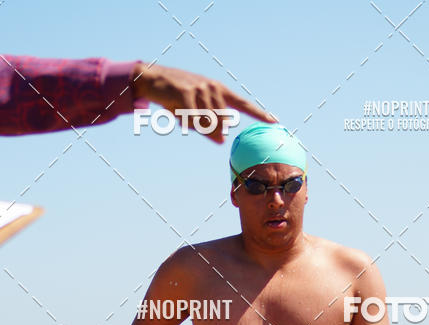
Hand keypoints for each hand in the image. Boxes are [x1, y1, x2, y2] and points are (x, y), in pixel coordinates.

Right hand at [131, 63, 276, 142]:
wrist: (153, 79)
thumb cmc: (175, 98)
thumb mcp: (194, 113)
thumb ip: (209, 127)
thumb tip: (222, 140)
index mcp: (218, 91)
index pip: (243, 104)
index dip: (259, 113)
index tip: (275, 121)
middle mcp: (213, 87)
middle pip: (220, 123)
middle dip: (207, 129)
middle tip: (191, 119)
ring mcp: (201, 88)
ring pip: (207, 122)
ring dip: (193, 124)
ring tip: (181, 112)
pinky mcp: (188, 93)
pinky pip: (193, 119)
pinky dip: (185, 121)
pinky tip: (176, 112)